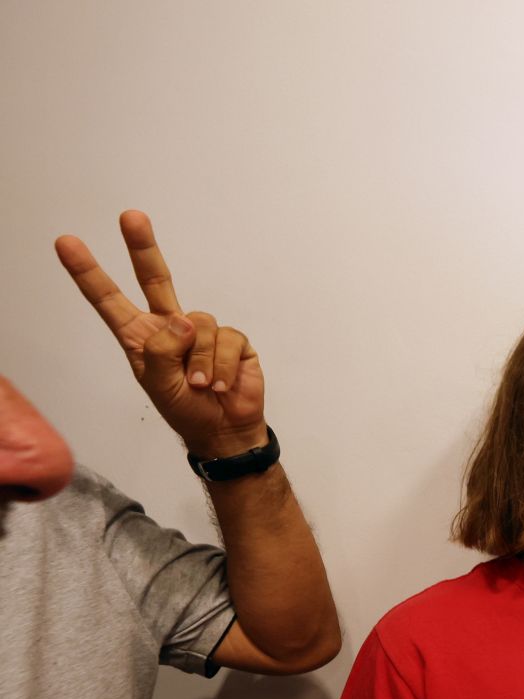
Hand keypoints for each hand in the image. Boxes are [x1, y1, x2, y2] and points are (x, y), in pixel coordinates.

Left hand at [55, 211, 267, 457]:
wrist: (226, 431)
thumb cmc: (186, 411)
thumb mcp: (159, 387)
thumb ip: (163, 353)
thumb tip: (183, 321)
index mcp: (141, 336)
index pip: (110, 300)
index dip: (88, 272)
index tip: (66, 243)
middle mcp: (170, 326)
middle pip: (156, 278)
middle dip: (142, 247)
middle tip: (131, 217)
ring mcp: (202, 331)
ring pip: (199, 325)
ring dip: (200, 362)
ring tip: (201, 385)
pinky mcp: (233, 341)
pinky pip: (226, 340)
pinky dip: (222, 366)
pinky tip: (221, 384)